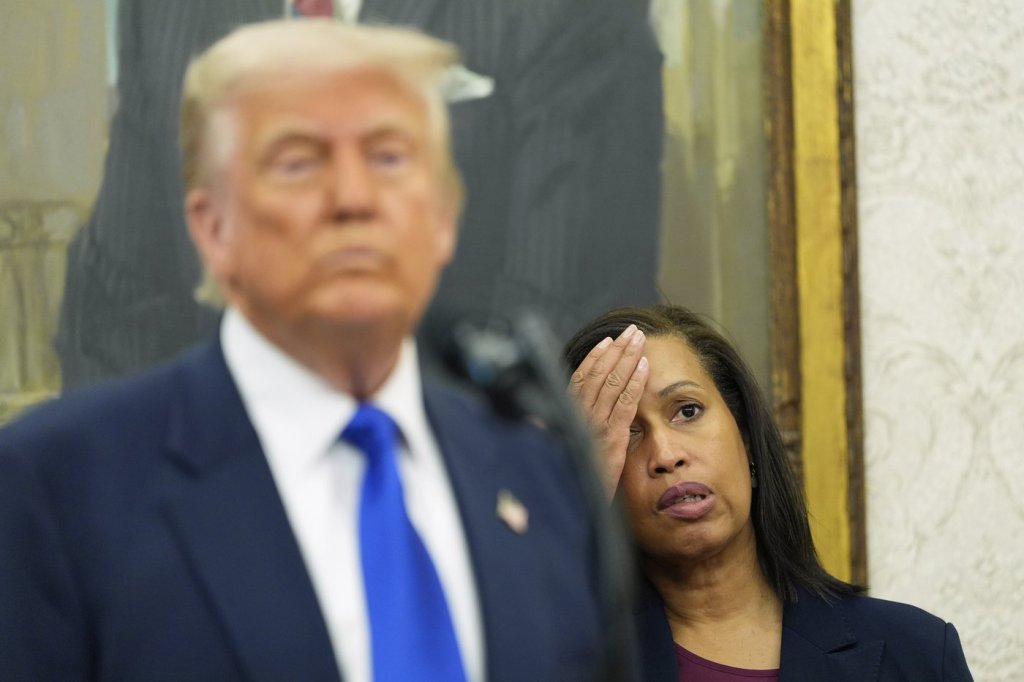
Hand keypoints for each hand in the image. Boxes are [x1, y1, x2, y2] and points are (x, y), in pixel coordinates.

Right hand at [567, 324, 648, 499]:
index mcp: (568, 418)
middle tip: (631, 331)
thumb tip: (568, 412)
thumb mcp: (570, 451)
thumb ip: (571, 429)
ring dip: (626, 358)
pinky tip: (644, 368)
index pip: (581, 379)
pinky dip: (634, 383)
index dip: (595, 358)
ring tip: (639, 340)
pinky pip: (624, 405)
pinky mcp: (610, 439)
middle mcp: (579, 418)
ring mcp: (594, 427)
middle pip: (598, 375)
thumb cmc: (576, 480)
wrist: (578, 511)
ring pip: (611, 384)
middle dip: (616, 350)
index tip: (608, 341)